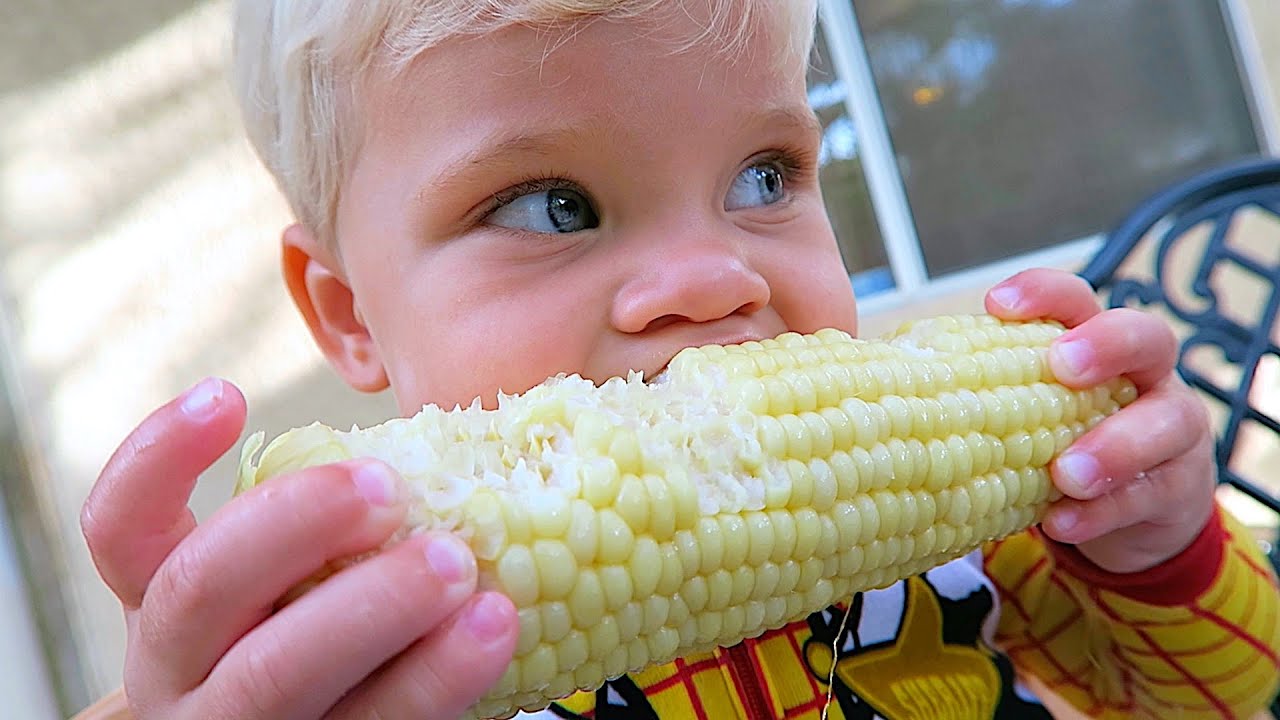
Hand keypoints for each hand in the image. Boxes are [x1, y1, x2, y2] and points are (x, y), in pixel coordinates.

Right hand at [81, 378, 517, 718]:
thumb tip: (447, 439)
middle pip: (199, 590)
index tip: (228, 394)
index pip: (120, 528)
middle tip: (389, 486)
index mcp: (166, 600)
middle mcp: (178, 668)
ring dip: (373, 608)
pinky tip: (493, 628)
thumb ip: (335, 522)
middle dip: (293, 525)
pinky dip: (434, 679)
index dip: (159, 458)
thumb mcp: (297, 579)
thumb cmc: (329, 633)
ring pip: (273, 676)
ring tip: (460, 563)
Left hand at [985, 269, 1216, 573]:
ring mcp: (1172, 429)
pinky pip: (1149, 496)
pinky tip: (1061, 523)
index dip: (1041, 294)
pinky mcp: (1179, 489)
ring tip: (1064, 474)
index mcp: (1091, 343)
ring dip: (1112, 447)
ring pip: (1165, 422)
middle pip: (1145, 337)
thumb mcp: (1020, 416)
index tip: (995, 305)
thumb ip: (973, 397)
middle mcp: (1142, 374)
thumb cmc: (1053, 445)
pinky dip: (1102, 512)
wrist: (1126, 517)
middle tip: (1061, 367)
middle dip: (1105, 345)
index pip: (1074, 299)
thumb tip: (869, 389)